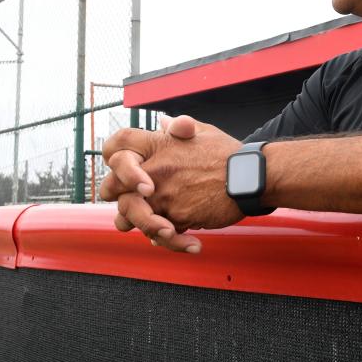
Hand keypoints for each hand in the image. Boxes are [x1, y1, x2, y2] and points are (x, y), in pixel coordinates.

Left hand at [101, 115, 243, 252]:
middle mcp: (155, 168)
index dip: (112, 158)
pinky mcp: (177, 217)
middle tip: (130, 206)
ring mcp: (164, 194)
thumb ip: (178, 128)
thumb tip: (163, 122)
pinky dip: (168, 239)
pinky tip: (183, 239)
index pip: (117, 145)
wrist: (250, 178)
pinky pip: (159, 233)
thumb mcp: (202, 131)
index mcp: (158, 145)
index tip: (121, 171)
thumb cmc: (228, 155)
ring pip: (131, 216)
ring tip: (158, 228)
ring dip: (139, 224)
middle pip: (111, 187)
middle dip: (117, 197)